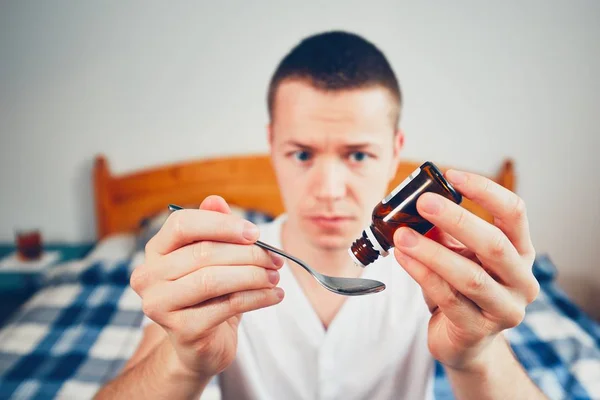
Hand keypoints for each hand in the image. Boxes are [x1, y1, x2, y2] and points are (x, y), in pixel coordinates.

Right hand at [130, 195, 284, 378]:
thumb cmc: (208, 296)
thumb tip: (215, 201)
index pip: (182, 224)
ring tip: (275, 277)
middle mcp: (149, 276)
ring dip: (253, 275)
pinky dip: (257, 298)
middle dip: (247, 253)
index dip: (221, 224)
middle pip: (203, 252)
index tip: (254, 232)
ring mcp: (159, 305)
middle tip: (275, 259)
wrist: (201, 346)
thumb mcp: (212, 258)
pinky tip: (275, 295)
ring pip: (213, 280)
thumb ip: (213, 228)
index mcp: (155, 251)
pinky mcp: (181, 331)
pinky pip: (227, 306)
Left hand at [392, 170, 538, 371]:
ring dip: (432, 252)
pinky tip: (402, 258)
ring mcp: (503, 308)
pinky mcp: (478, 330)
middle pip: (495, 244)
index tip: (453, 175)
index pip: (514, 213)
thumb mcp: (458, 254)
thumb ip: (444, 231)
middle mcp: (521, 280)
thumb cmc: (462, 290)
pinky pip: (448, 298)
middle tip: (424, 202)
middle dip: (457, 220)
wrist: (464, 341)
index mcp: (520, 252)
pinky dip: (422, 275)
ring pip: (470, 276)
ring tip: (402, 236)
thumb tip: (415, 204)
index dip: (486, 191)